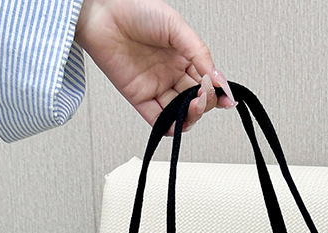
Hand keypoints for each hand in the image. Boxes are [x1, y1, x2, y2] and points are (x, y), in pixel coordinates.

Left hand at [75, 0, 235, 129]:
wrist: (102, 12)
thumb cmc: (135, 9)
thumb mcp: (176, 26)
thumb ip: (200, 54)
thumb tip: (219, 79)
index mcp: (183, 57)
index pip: (206, 82)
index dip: (217, 93)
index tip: (225, 98)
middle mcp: (170, 73)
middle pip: (195, 100)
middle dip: (204, 103)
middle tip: (204, 97)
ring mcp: (155, 86)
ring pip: (179, 114)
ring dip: (191, 116)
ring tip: (193, 106)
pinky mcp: (139, 97)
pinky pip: (158, 120)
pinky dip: (170, 127)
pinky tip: (178, 122)